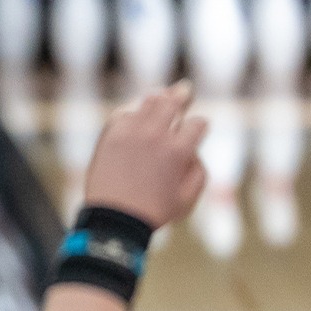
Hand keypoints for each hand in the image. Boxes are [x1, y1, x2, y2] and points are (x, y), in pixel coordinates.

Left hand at [84, 81, 209, 228]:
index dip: (199, 127)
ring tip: (163, 95)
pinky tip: (136, 113)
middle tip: (185, 90)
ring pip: (150, 101)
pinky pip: (123, 113)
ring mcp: (132, 132)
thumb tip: (193, 150)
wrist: (113, 220)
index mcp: (179, 150)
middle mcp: (156, 135)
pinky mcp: (111, 135)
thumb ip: (199, 170)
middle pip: (174, 101)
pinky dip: (132, 111)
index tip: (196, 130)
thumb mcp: (188, 198)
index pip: (198, 123)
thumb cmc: (153, 213)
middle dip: (183, 95)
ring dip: (159, 98)